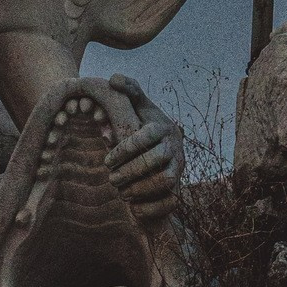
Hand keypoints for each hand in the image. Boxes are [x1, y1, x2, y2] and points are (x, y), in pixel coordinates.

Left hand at [101, 83, 184, 224]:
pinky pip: (170, 202)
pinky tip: (133, 207)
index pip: (146, 137)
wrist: (164, 152)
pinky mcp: (179, 189)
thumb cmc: (145, 127)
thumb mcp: (139, 108)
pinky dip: (151, 207)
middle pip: (155, 160)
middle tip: (111, 179)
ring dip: (139, 189)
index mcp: (163, 127)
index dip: (125, 149)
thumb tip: (113, 79)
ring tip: (121, 191)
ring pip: (164, 181)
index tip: (107, 160)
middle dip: (130, 171)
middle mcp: (175, 147)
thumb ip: (129, 92)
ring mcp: (179, 169)